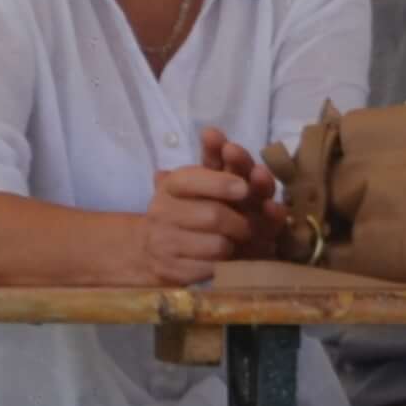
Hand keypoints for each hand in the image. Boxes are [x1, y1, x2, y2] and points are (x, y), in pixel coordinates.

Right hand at [141, 131, 282, 286]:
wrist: (150, 250)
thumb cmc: (186, 208)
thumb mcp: (200, 181)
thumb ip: (215, 159)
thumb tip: (213, 133)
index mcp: (171, 185)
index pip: (193, 180)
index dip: (221, 183)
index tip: (244, 188)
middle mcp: (163, 212)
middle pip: (213, 216)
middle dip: (242, 222)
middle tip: (255, 226)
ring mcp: (165, 245)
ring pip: (217, 246)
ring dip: (239, 246)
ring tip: (244, 244)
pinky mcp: (172, 273)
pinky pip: (210, 271)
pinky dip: (229, 267)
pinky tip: (235, 261)